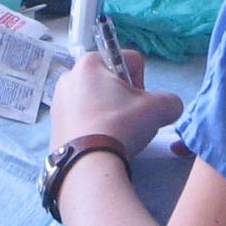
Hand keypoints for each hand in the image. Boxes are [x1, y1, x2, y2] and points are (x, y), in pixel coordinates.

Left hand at [50, 50, 181, 157]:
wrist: (87, 164)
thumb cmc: (120, 127)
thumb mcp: (158, 109)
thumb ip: (171, 101)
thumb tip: (169, 108)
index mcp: (91, 62)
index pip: (131, 60)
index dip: (143, 82)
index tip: (139, 104)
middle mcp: (70, 75)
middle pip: (112, 80)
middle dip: (124, 99)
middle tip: (128, 120)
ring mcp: (58, 100)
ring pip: (97, 100)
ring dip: (109, 112)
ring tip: (113, 133)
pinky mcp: (54, 122)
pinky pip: (82, 117)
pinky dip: (93, 126)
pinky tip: (99, 141)